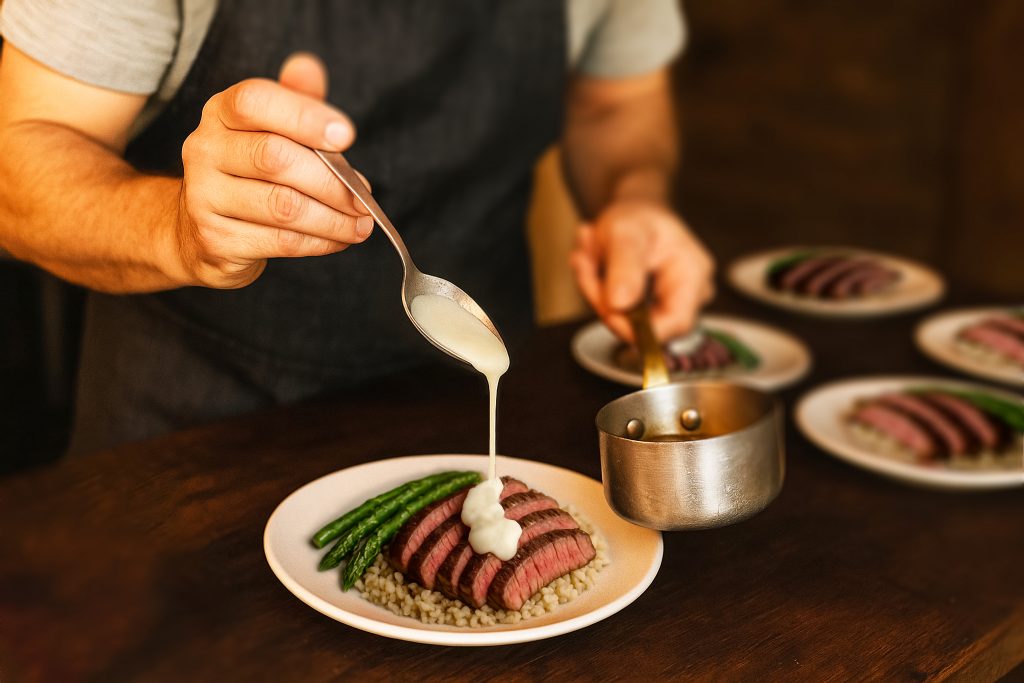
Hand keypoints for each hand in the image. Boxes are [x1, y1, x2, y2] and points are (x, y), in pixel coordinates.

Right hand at [174, 53, 372, 287]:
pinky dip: (320, 242)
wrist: (199, 231)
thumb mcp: (272, 130)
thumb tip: (308, 67)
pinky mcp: (216, 239)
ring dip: (333, 219)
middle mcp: (204, 149)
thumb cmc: (250, 173)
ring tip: (361, 225)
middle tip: (364, 199)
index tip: (346, 136)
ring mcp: (204, 196)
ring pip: (283, 206)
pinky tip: (339, 239)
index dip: (304, 116)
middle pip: (275, 158)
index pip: (255, 101)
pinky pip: (281, 241)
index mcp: (220, 113)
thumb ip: (296, 99)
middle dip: (332, 182)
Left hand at [570, 200, 713, 341]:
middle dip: (605, 299)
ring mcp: (668, 303)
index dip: (640, 328)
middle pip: (646, 324)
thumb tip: (620, 305)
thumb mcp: (626, 232)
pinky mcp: (646, 309)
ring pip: (626, 321)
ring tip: (585, 255)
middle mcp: (688, 294)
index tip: (607, 312)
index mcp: (693, 274)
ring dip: (596, 292)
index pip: (676, 323)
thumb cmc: (636, 217)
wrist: (631, 214)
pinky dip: (597, 292)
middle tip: (582, 262)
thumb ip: (624, 267)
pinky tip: (590, 263)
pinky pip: (617, 314)